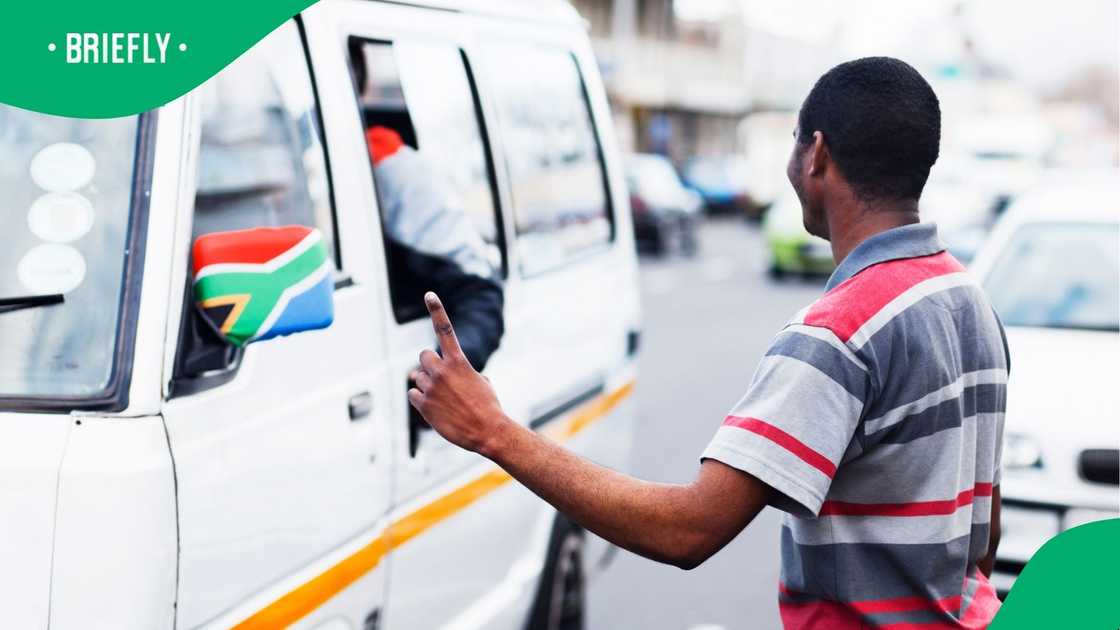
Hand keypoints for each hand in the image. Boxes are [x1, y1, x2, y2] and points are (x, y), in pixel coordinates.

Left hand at [409, 292, 509, 455]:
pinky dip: (421, 399)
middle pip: (423, 356)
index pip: (445, 330)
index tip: (429, 294)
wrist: (488, 431)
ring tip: (443, 399)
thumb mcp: (481, 381)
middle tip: (440, 378)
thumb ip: (462, 371)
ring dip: (426, 384)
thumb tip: (447, 374)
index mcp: (459, 361)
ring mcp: (431, 388)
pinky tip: (435, 408)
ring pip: (417, 376)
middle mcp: (442, 371)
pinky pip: (413, 394)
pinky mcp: (424, 405)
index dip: (437, 310)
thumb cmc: (488, 406)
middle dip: (429, 365)